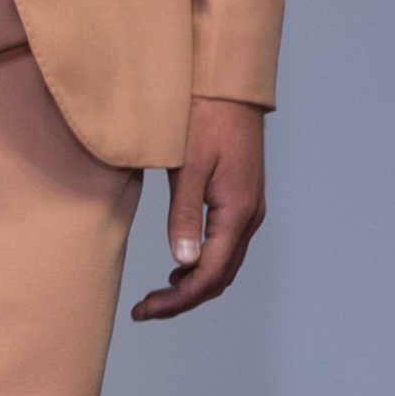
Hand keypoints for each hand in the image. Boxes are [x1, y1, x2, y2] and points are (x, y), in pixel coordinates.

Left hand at [131, 96, 266, 321]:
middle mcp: (250, 216)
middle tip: (146, 309)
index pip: (209, 274)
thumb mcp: (187, 168)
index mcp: (237, 212)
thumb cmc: (206, 117)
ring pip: (225, 265)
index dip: (176, 300)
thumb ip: (183, 216)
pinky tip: (180, 264)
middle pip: (220, 277)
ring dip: (194, 284)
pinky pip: (227, 246)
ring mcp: (250, 209)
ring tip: (158, 293)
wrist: (228, 86)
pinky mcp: (243, 200)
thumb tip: (182, 263)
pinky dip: (204, 264)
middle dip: (183, 299)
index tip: (144, 309)